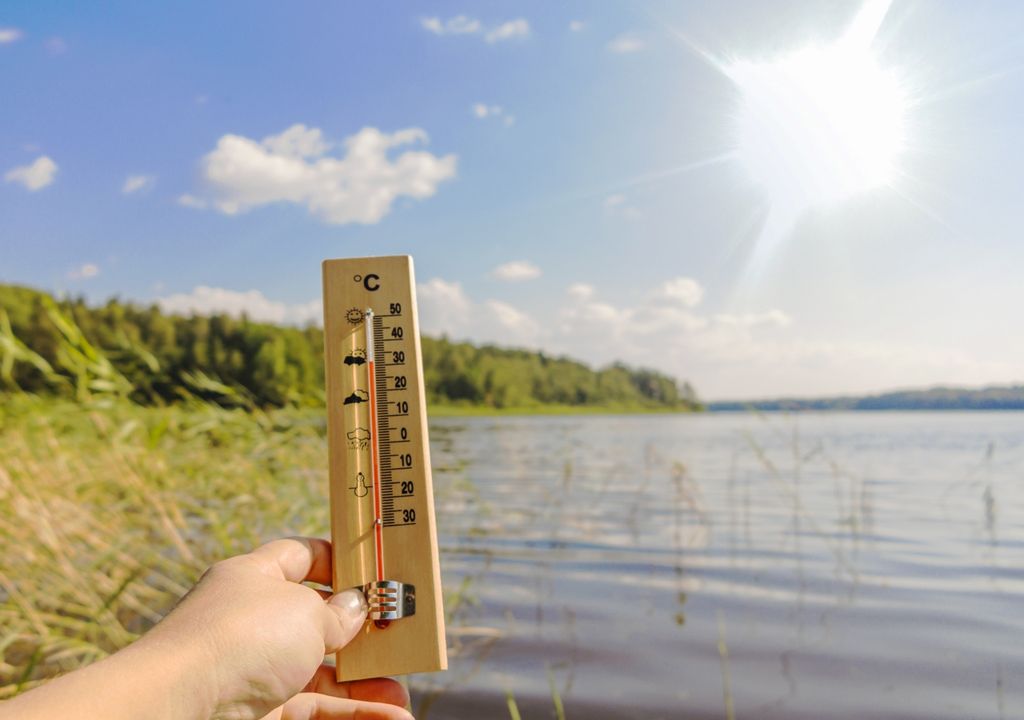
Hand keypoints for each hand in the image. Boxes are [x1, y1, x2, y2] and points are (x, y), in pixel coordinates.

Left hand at [151, 537, 412, 719]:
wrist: (180, 707)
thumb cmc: (243, 638)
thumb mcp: (305, 612)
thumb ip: (339, 612)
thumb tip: (356, 609)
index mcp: (255, 577)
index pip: (302, 557)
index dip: (338, 562)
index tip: (374, 573)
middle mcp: (252, 621)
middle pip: (317, 622)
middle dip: (361, 634)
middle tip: (398, 639)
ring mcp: (253, 669)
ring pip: (321, 673)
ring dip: (365, 684)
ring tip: (403, 694)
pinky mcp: (259, 712)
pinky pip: (315, 707)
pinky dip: (352, 713)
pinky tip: (392, 716)